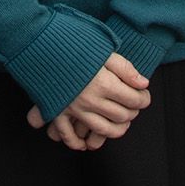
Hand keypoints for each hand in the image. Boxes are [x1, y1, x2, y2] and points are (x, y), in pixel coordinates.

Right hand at [24, 54, 150, 149]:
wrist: (40, 43)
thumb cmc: (73, 43)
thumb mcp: (103, 48)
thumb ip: (125, 68)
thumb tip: (143, 84)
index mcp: (104, 83)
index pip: (134, 100)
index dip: (144, 98)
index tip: (144, 95)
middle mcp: (91, 100)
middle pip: (121, 116)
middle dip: (133, 112)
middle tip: (133, 105)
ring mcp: (75, 109)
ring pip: (102, 130)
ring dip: (116, 130)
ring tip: (120, 123)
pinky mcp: (59, 111)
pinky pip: (68, 135)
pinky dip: (77, 142)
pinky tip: (85, 143)